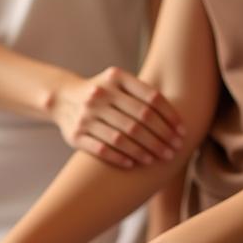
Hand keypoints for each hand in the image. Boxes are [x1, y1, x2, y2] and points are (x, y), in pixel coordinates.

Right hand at [52, 67, 184, 168]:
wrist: (61, 98)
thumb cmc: (102, 93)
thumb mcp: (117, 82)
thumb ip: (141, 93)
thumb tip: (178, 118)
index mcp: (115, 78)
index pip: (150, 99)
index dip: (169, 117)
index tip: (182, 132)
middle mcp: (99, 95)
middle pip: (139, 120)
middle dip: (161, 137)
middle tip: (175, 151)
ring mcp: (85, 115)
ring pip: (121, 137)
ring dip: (143, 151)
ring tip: (158, 159)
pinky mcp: (75, 135)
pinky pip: (101, 149)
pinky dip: (119, 157)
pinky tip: (134, 164)